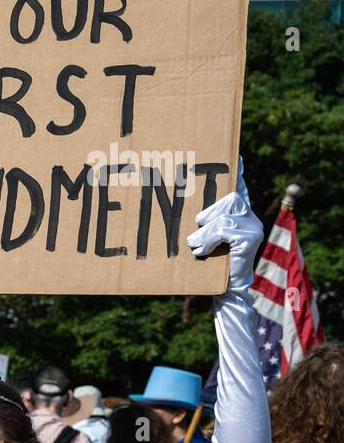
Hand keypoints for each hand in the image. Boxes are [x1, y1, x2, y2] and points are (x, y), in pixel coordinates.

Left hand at [186, 158, 262, 293]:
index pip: (239, 188)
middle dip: (209, 213)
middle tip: (195, 230)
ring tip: (195, 245)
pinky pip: (225, 229)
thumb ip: (202, 222)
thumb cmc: (209, 262)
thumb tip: (187, 212)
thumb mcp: (203, 237)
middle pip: (230, 198)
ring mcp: (254, 227)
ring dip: (205, 232)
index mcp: (239, 214)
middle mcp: (250, 217)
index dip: (238, 173)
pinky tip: (204, 252)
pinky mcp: (252, 239)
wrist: (225, 287)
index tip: (236, 156)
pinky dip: (210, 240)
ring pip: (224, 216)